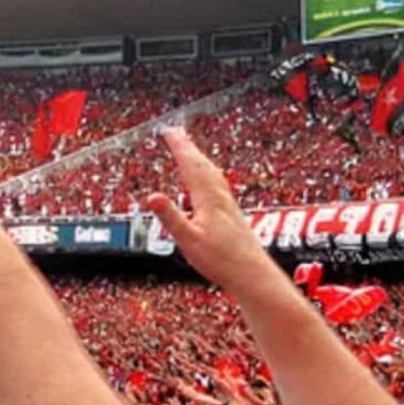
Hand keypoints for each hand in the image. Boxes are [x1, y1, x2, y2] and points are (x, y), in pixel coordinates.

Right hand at [144, 128, 266, 291]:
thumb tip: (151, 197)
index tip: (168, 131)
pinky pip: (217, 184)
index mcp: (208, 198)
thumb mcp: (188, 239)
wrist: (252, 273)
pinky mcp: (232, 213)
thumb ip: (170, 217)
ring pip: (211, 173)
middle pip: (202, 164)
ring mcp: (228, 204)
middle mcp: (220, 196)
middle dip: (188, 146)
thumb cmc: (222, 260)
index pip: (191, 165)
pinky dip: (208, 174)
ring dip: (198, 158)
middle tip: (176, 131)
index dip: (179, 146)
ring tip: (190, 149)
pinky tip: (209, 183)